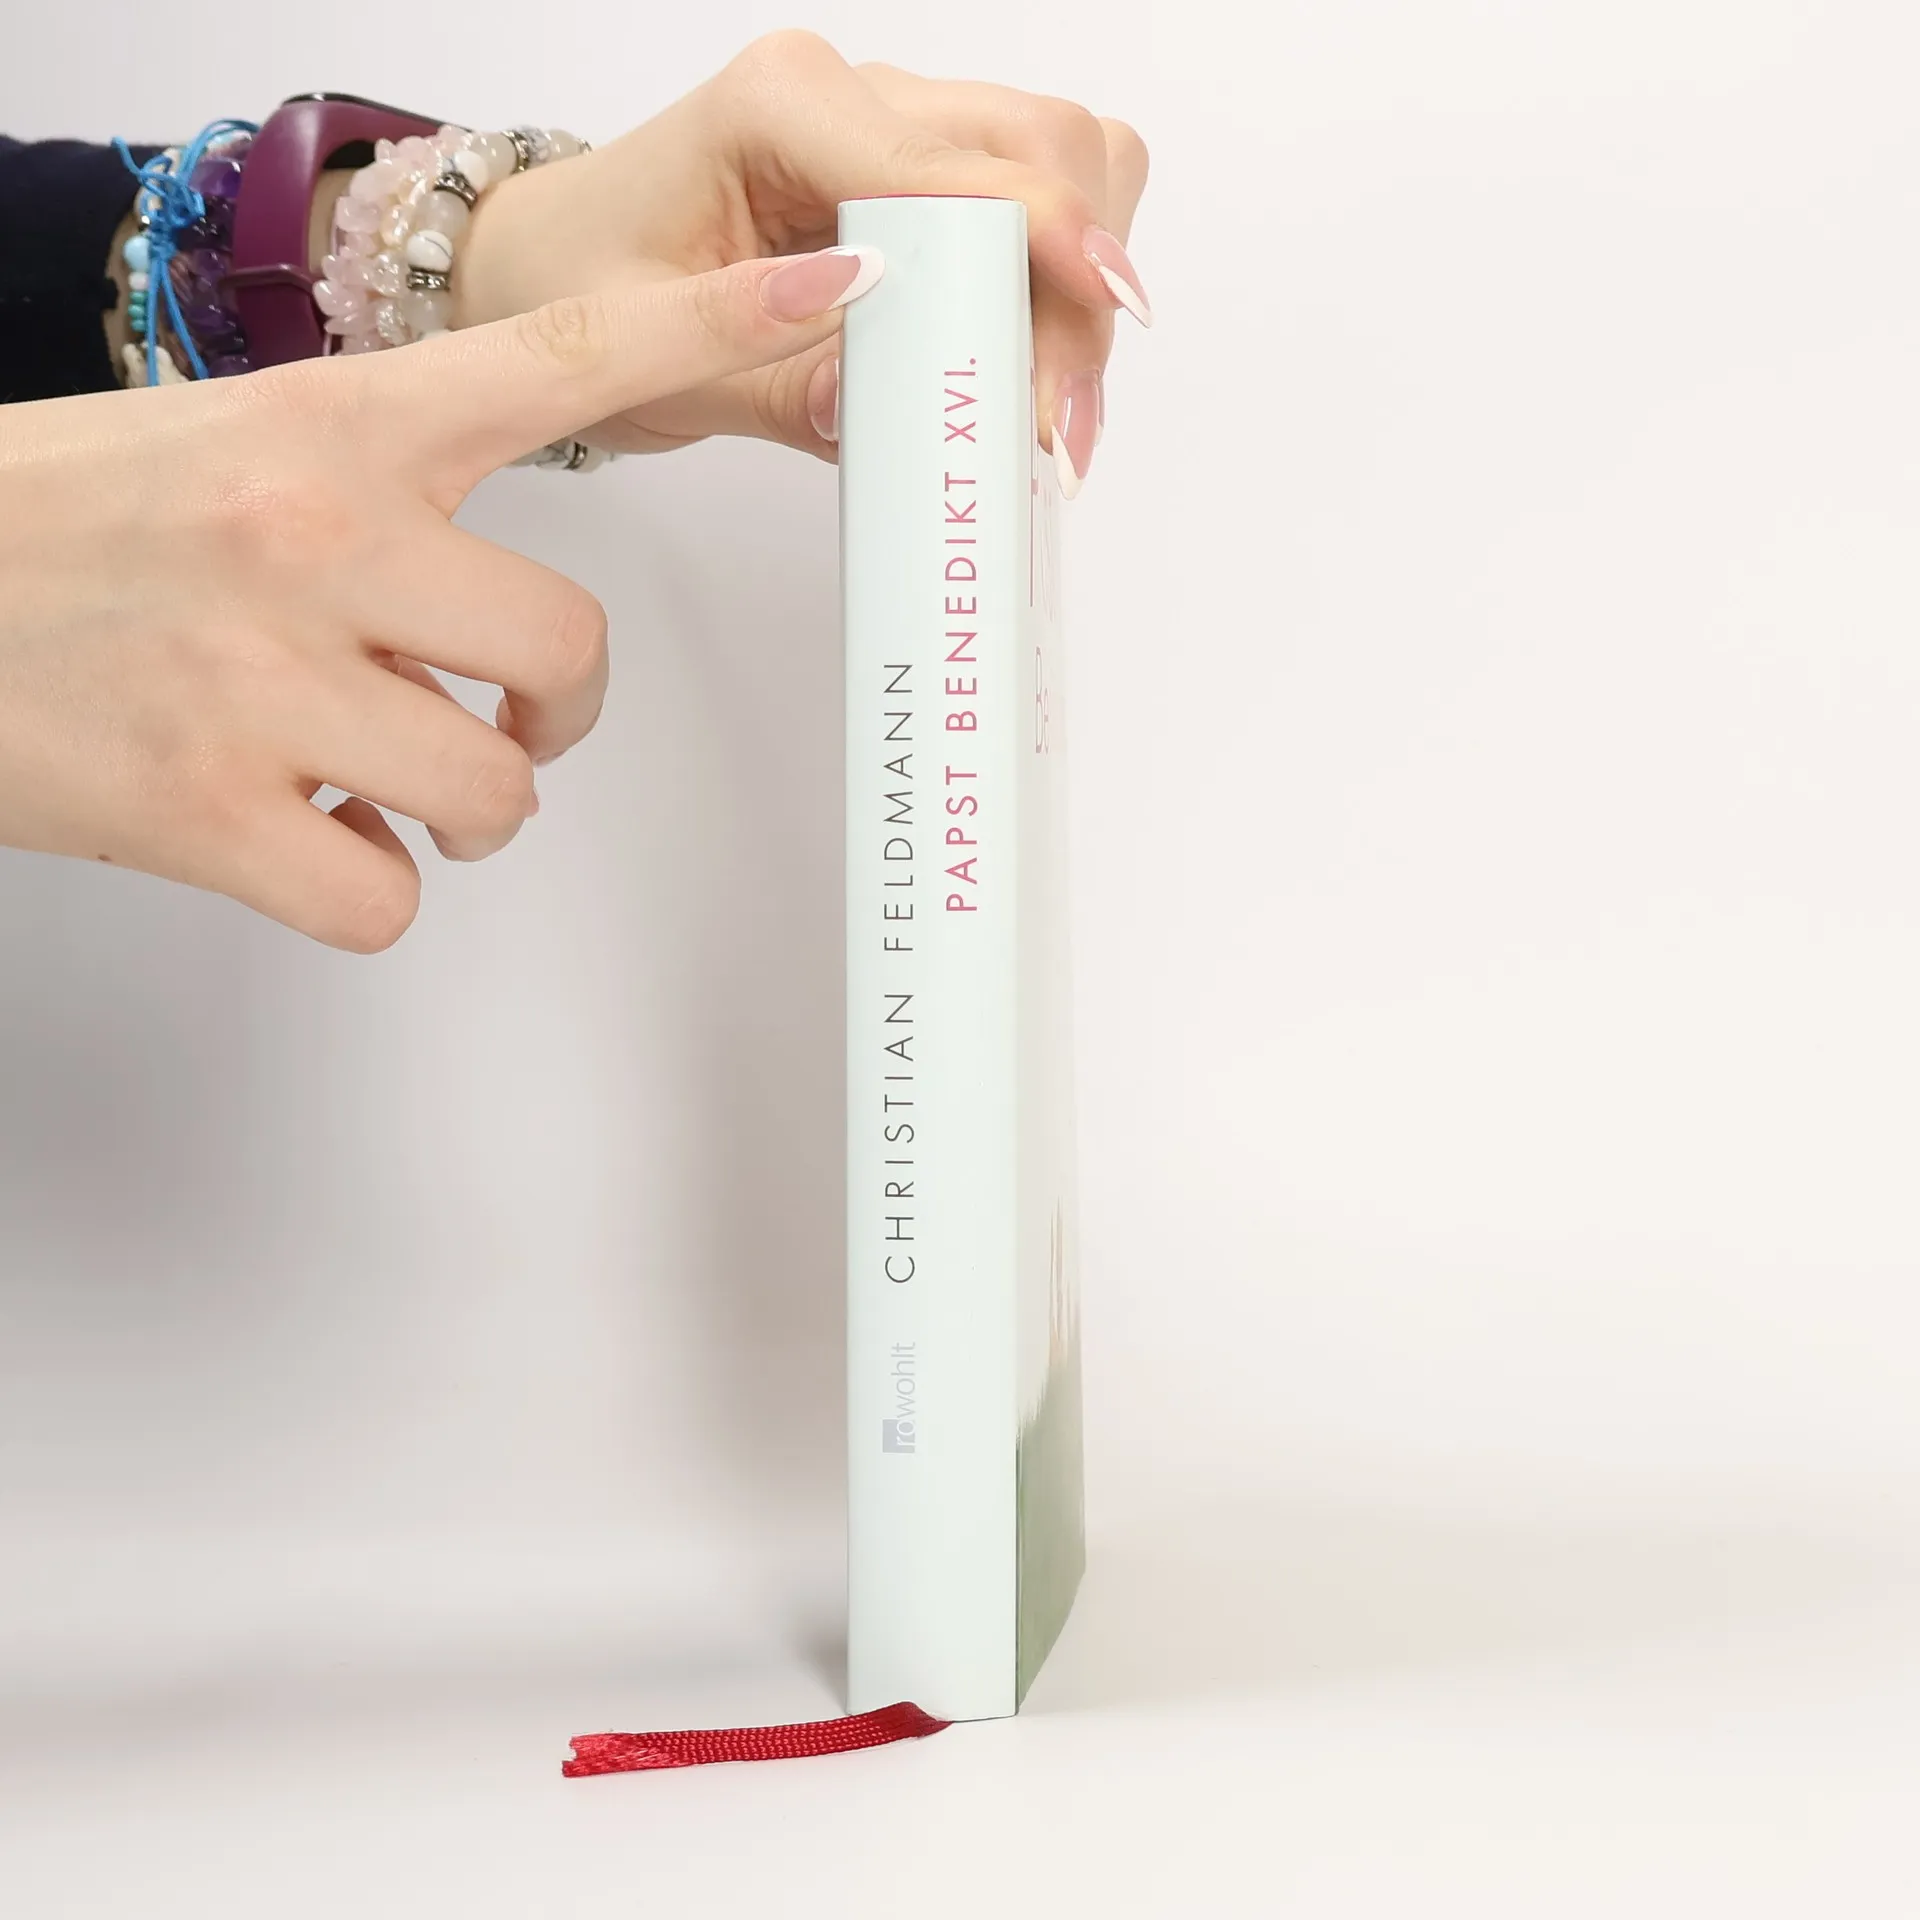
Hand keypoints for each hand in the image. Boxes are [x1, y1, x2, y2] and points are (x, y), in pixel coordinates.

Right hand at [0, 247, 880, 948]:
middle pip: (570, 654)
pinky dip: (367, 893)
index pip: (565, 357)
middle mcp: (314, 543)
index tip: (840, 287)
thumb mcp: (221, 450)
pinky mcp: (207, 817)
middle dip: (557, 712)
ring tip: (374, 778)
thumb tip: (492, 622)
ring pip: (496, 797)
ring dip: (465, 812)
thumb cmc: (55, 529)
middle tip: (504, 717)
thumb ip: (375, 495)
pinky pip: (388, 901)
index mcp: (329, 430)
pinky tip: (303, 840)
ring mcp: (263, 687)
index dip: (715, 320)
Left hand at [455, 31, 1150, 490]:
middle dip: (1074, 290)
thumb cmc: (581, 290)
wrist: (552, 267)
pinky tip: (1026, 371)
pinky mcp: (916, 176)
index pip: (954, 167)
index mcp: (779, 108)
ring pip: (1060, 162)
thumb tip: (882, 404)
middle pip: (1041, 148)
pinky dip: (1054, 286)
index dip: (1047, 247)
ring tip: (1047, 411)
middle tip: (1059, 428)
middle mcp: (853, 97)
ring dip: (1078, 287)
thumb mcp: (649, 357)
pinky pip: (1029, 206)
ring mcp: (894, 129)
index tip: (1099, 334)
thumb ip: (770, 376)